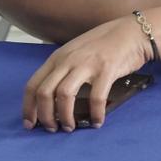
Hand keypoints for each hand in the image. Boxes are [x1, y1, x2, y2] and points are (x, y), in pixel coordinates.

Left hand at [21, 16, 150, 132]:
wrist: (133, 31)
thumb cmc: (105, 44)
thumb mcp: (76, 52)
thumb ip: (63, 69)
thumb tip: (52, 97)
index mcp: (58, 57)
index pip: (33, 85)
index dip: (28, 108)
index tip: (30, 124)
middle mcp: (68, 60)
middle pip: (45, 92)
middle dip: (45, 116)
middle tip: (52, 129)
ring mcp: (87, 64)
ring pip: (64, 95)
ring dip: (65, 117)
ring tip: (70, 127)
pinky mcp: (106, 69)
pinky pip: (96, 97)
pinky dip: (95, 114)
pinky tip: (97, 122)